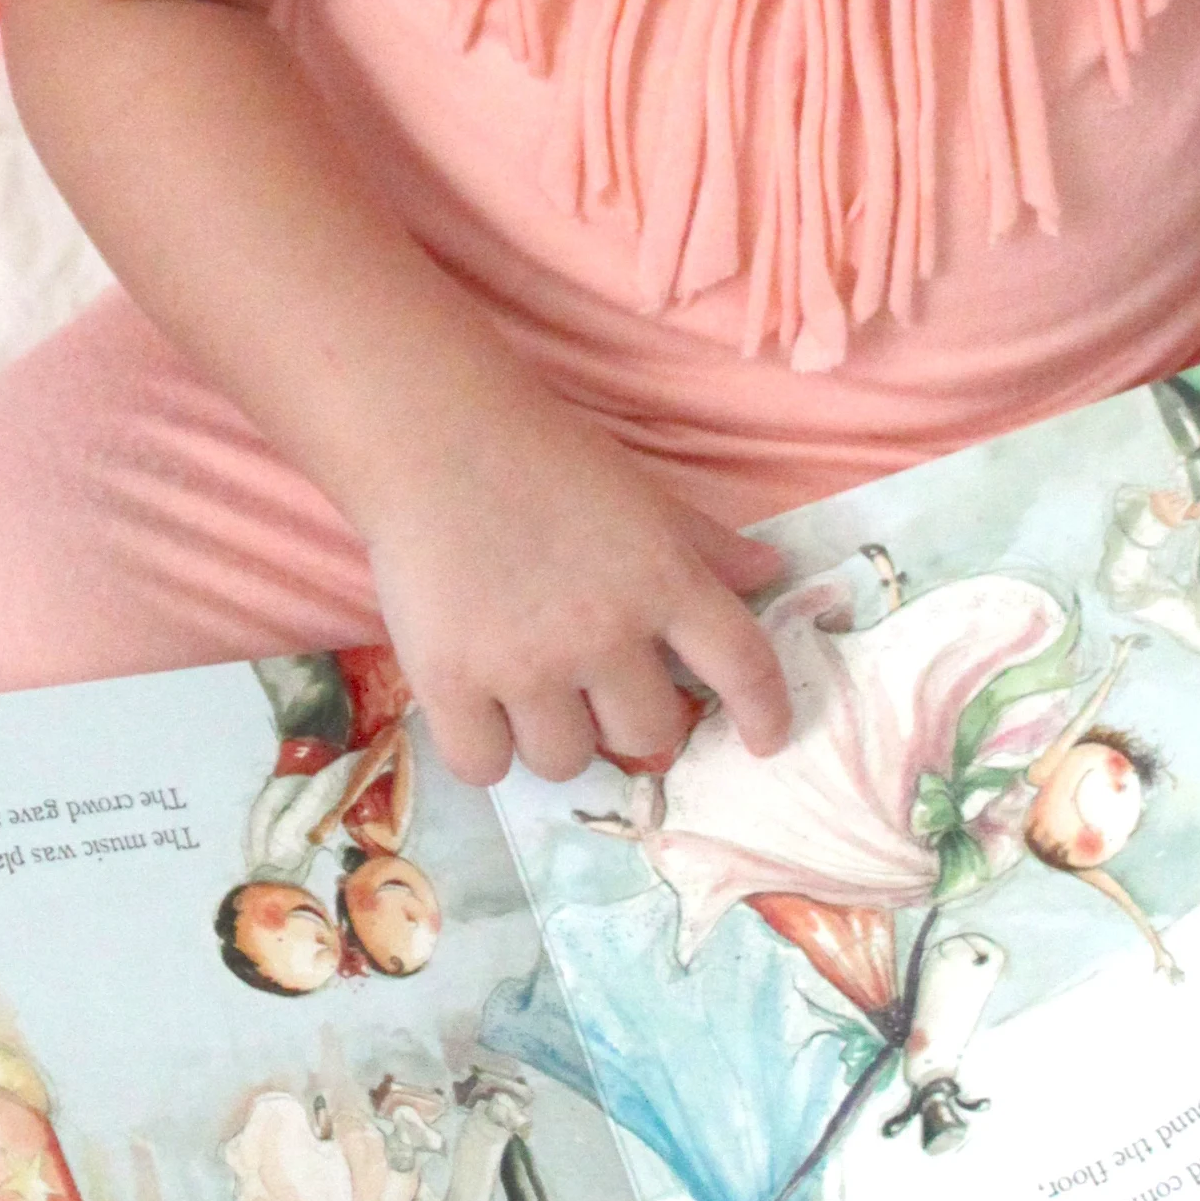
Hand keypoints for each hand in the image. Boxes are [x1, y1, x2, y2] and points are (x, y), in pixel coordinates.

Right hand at [362, 419, 791, 787]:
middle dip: (625, 718)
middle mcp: (605, 632)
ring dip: (553, 736)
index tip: (764, 739)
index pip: (743, 666)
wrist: (428, 432)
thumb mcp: (637, 491)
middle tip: (591, 685)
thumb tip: (770, 572)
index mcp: (663, 579)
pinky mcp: (451, 682)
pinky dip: (483, 750)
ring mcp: (527, 663)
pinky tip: (474, 709)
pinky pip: (483, 768)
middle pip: (649, 735)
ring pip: (566, 761)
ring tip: (522, 688)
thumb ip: (701, 541)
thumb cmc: (539, 453)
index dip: (763, 711)